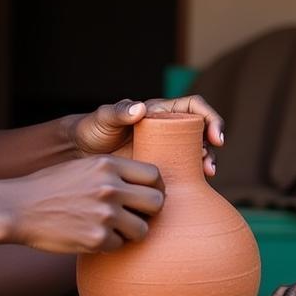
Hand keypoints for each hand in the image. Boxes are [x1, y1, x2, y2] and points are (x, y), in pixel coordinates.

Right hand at [0, 154, 165, 253]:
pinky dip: (108, 245)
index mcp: (109, 164)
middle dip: (149, 212)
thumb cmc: (51, 186)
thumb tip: (148, 184)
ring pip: (142, 229)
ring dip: (130, 232)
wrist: (17, 208)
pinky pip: (119, 246)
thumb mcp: (85, 166)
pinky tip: (92, 237)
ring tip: (112, 229)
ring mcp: (104, 213)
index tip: (146, 196)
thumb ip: (114, 172)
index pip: (154, 175)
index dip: (155, 188)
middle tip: (134, 216)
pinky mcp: (95, 238)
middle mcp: (111, 187)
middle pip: (157, 202)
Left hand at [72, 95, 224, 177]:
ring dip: (207, 162)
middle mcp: (168, 130)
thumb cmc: (93, 130)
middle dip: (213, 145)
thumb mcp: (104, 118)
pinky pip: (182, 173)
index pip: (194, 106)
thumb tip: (140, 109)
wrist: (81, 155)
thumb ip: (119, 111)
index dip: (210, 117)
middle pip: (202, 132)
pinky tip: (194, 189)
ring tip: (208, 174)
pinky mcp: (160, 170)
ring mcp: (166, 151)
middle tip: (210, 163)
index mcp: (160, 112)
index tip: (215, 135)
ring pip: (196, 153)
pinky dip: (192, 179)